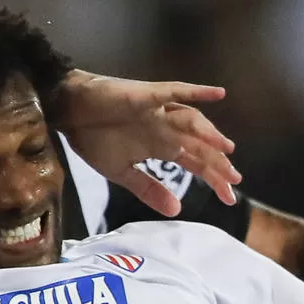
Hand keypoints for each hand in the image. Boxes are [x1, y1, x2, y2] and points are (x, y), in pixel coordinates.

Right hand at [57, 73, 241, 215]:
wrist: (69, 112)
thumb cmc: (93, 138)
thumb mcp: (121, 173)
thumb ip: (148, 189)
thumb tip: (176, 211)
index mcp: (161, 147)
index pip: (195, 163)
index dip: (213, 179)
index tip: (229, 198)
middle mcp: (165, 129)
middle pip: (199, 146)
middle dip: (217, 163)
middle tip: (234, 181)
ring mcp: (158, 111)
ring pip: (191, 122)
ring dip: (209, 134)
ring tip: (226, 149)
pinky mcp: (147, 96)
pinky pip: (174, 91)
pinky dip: (196, 92)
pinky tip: (217, 94)